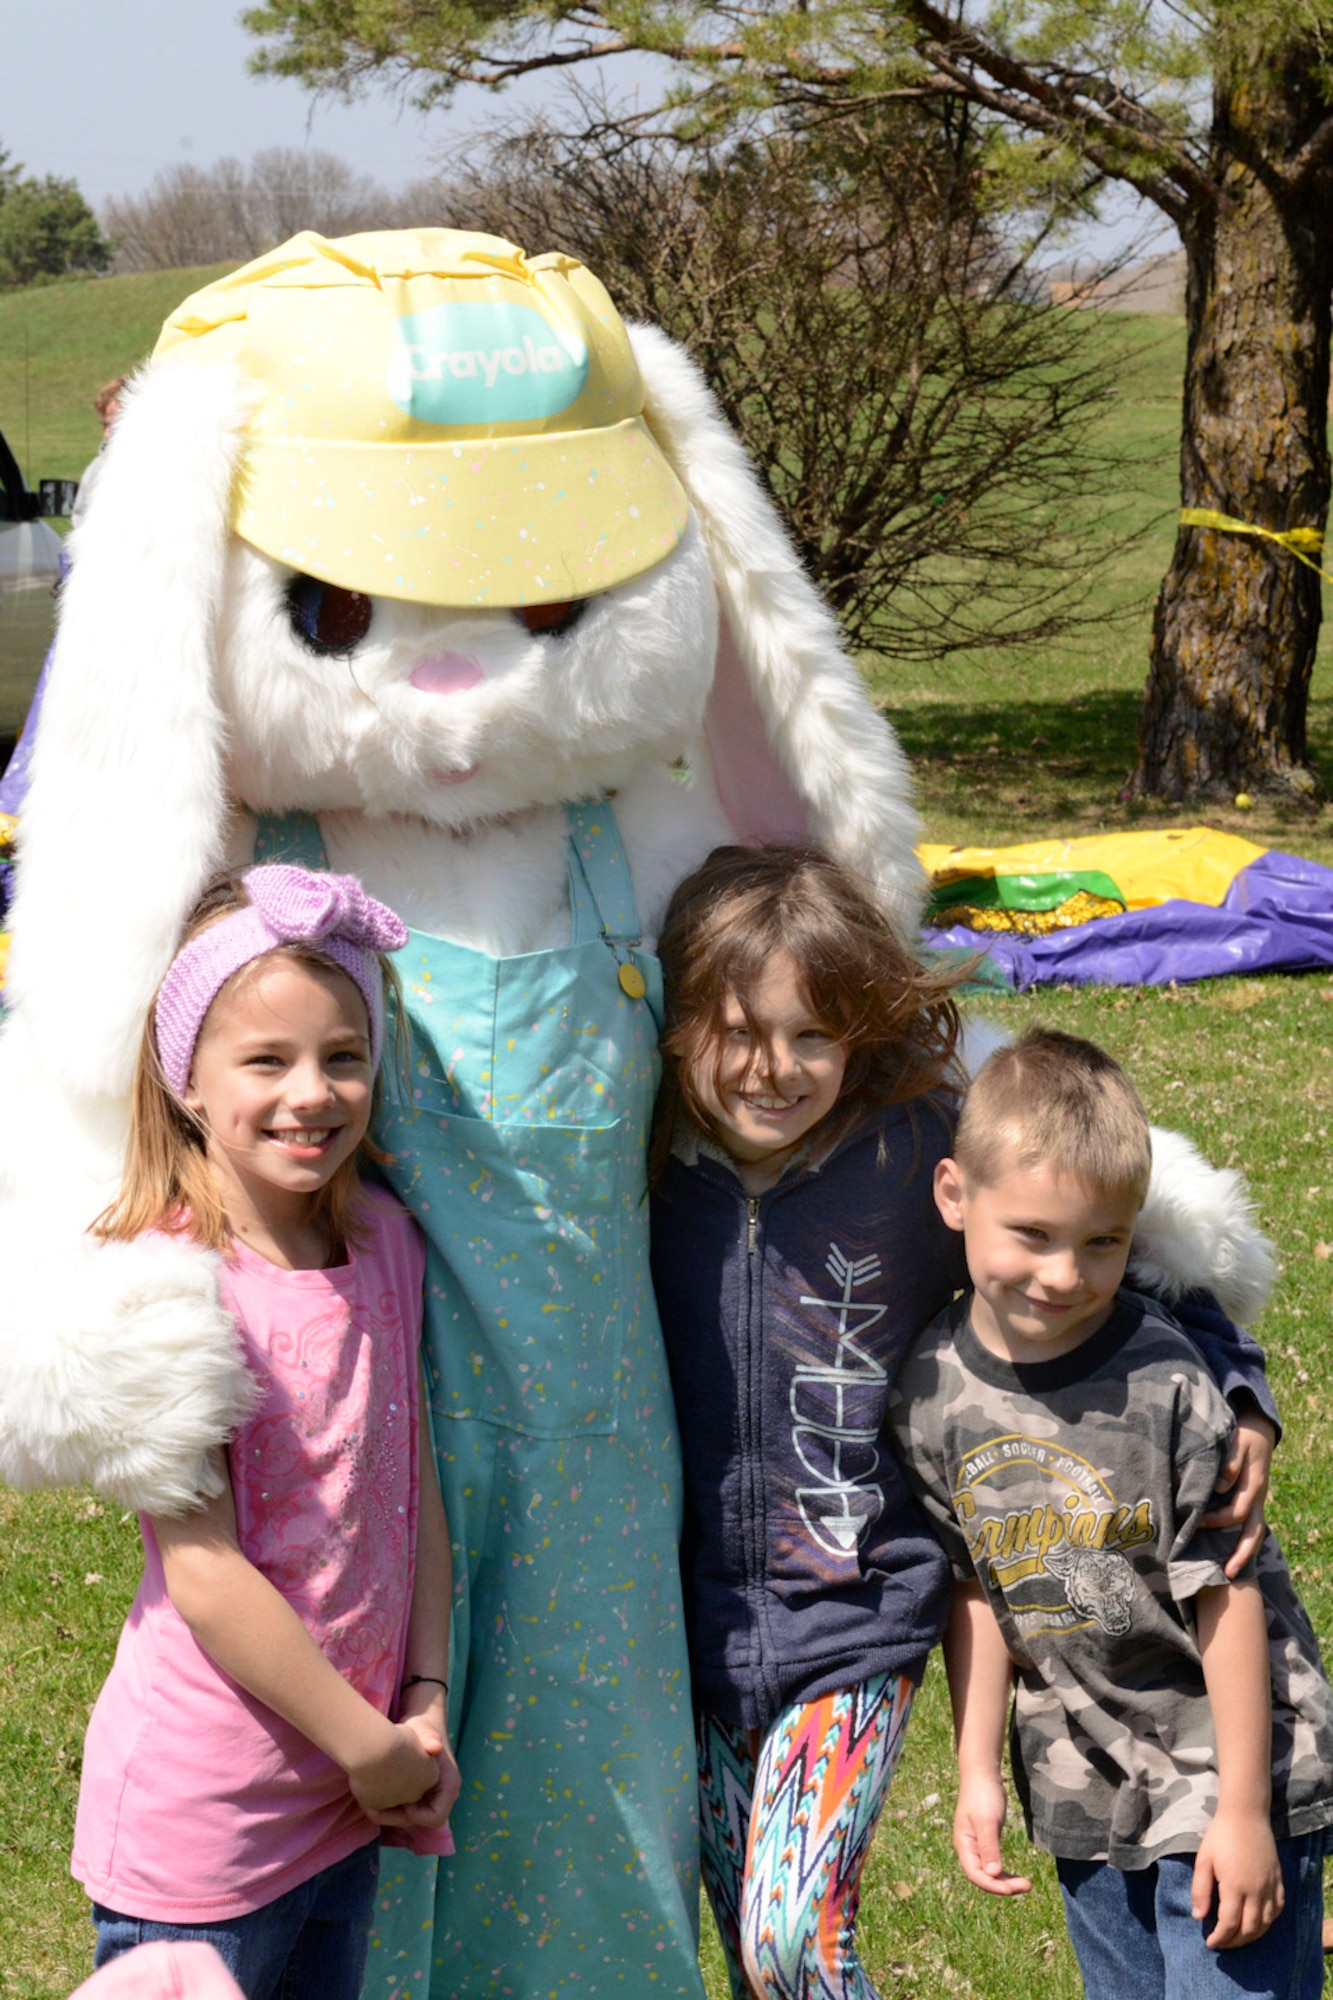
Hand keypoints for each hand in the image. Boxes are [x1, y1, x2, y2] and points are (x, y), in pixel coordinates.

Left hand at [371, 1712, 460, 1831]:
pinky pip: (404, 1812)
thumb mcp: (424, 1730)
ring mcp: (429, 1798)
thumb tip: (435, 1747)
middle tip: (373, 1808)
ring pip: (408, 1820)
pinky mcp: (418, 1797)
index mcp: (449, 1786)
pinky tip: (373, 1798)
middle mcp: (441, 1797)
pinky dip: (389, 1808)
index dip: (417, 1816)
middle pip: (419, 1823)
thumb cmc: (423, 1727)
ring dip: (389, 1815)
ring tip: (369, 1803)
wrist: (421, 1726)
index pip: (436, 1818)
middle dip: (395, 1818)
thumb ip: (429, 1738)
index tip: (402, 1801)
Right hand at [953, 1771, 1031, 1896]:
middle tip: (1027, 1886)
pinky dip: (1004, 1873)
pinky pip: (994, 1864)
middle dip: (1004, 1886)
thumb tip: (993, 1874)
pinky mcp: (986, 1842)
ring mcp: (977, 1847)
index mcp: (964, 1846)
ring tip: (1026, 1885)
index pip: (976, 1875)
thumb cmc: (983, 1796)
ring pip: (990, 1873)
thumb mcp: (987, 1821)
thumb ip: (989, 1847)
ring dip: (1006, 1882)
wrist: (982, 1776)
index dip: (994, 1886)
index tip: (1014, 1889)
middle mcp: (969, 1850)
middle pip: (984, 1877)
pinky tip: (1016, 1876)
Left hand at [1192, 1809, 1282, 1947]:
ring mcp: (1270, 1886)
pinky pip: (1278, 1908)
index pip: (1229, 1924)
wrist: (1246, 1814)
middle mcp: (1256, 1890)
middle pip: (1249, 1928)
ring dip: (1253, 1935)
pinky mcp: (1279, 1879)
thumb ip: (1201, 1890)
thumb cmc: (1220, 1835)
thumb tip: (1198, 1916)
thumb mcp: (1204, 1860)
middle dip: (1235, 1941)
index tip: (1211, 1943)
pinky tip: (1260, 1922)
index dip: (1220, 1938)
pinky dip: (1269, 1921)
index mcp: (1235, 1886)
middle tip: (1223, 1944)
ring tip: (1239, 1938)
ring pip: (1266, 1923)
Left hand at [1203, 1414, 1274, 1575]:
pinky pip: (1249, 1525)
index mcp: (1254, 1485)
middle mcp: (1257, 1498)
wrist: (1258, 1428)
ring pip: (1254, 1533)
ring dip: (1243, 1553)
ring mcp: (1256, 1501)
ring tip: (1228, 1573)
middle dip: (1242, 1554)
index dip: (1218, 1519)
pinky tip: (1227, 1553)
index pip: (1238, 1512)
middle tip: (1228, 1573)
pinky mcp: (1251, 1501)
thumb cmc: (1243, 1435)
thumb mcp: (1238, 1443)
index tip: (1197, 1521)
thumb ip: (1230, 1463)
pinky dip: (1240, 1541)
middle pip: (1254, 1532)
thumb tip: (1220, 1486)